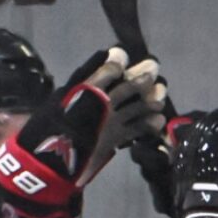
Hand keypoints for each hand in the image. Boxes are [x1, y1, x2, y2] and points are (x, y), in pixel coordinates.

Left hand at [0, 47, 169, 212]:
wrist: (57, 162)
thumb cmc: (67, 123)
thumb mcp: (81, 94)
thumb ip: (100, 75)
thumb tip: (119, 55)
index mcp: (90, 88)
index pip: (111, 72)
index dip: (127, 66)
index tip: (142, 64)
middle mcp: (100, 102)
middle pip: (126, 89)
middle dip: (142, 83)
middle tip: (159, 81)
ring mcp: (109, 121)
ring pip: (133, 108)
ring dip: (148, 104)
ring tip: (160, 101)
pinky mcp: (114, 139)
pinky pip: (134, 129)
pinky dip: (147, 125)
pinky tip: (159, 121)